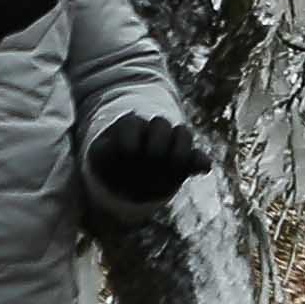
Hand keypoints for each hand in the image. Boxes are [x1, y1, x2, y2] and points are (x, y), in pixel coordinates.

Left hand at [86, 108, 212, 207]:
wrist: (122, 180)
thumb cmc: (109, 164)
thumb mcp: (101, 158)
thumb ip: (105, 154)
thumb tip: (112, 148)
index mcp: (131, 126)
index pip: (134, 123)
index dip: (134, 137)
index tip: (129, 153)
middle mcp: (153, 131)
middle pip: (161, 123)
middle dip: (158, 141)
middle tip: (153, 158)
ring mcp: (171, 144)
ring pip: (183, 134)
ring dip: (180, 150)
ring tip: (174, 168)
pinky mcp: (185, 161)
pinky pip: (198, 158)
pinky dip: (201, 162)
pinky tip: (203, 169)